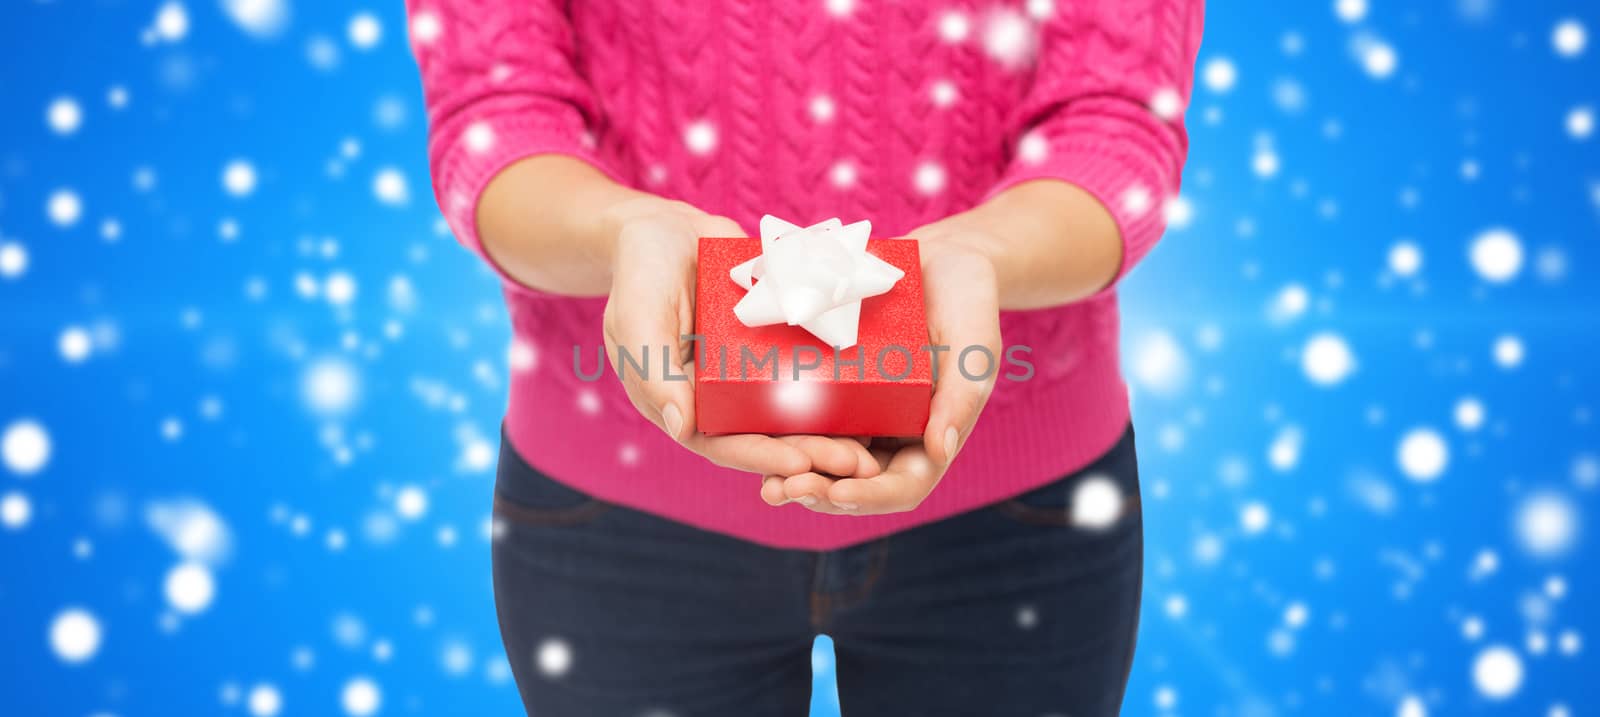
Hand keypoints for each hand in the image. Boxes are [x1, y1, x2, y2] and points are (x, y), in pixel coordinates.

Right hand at [601, 199, 879, 478]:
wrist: (667, 229)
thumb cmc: (641, 273)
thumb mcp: (638, 317)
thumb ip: (654, 372)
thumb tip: (683, 429)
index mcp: (682, 405)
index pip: (724, 443)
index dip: (764, 457)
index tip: (803, 465)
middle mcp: (719, 399)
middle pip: (768, 437)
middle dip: (812, 453)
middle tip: (858, 464)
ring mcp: (748, 374)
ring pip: (794, 413)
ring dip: (831, 432)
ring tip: (873, 445)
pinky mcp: (774, 347)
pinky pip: (807, 372)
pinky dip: (838, 388)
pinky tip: (879, 395)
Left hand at [762, 233, 1002, 513]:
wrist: (940, 260)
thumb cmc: (968, 303)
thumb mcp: (974, 346)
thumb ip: (961, 397)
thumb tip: (940, 451)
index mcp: (930, 436)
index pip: (902, 486)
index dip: (870, 496)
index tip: (838, 492)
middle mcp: (892, 435)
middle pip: (854, 483)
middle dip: (820, 492)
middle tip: (785, 489)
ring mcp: (860, 415)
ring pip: (824, 461)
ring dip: (796, 477)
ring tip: (768, 484)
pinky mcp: (833, 389)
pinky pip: (805, 420)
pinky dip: (783, 437)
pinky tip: (753, 439)